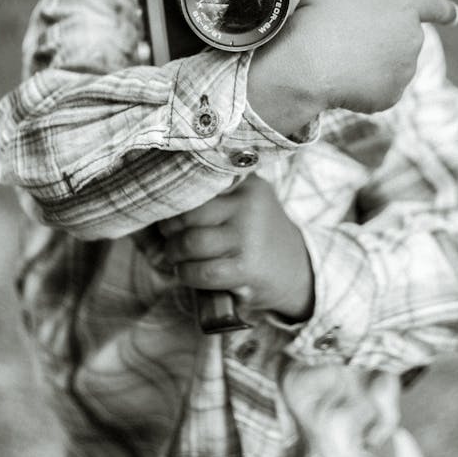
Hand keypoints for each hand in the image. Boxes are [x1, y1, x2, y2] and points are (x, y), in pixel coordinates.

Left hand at [158, 176, 313, 320]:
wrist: (297, 268)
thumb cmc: (258, 233)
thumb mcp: (246, 202)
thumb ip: (215, 194)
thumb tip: (160, 197)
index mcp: (246, 184)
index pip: (197, 183)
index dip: (174, 198)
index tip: (165, 207)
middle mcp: (248, 204)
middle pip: (188, 212)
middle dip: (169, 227)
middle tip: (167, 235)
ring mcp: (249, 236)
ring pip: (191, 242)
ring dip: (174, 253)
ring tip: (175, 255)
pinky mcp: (247, 267)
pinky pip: (203, 270)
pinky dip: (186, 274)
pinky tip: (188, 273)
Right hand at [248, 0, 457, 132]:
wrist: (309, 66)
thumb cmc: (319, 19)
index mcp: (403, 8)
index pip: (433, 5)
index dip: (444, 10)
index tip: (455, 16)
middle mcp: (412, 40)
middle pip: (401, 39)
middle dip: (382, 40)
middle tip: (348, 38)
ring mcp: (405, 71)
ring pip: (390, 66)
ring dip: (373, 63)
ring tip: (341, 59)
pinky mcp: (392, 96)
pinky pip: (380, 90)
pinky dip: (365, 87)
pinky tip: (344, 81)